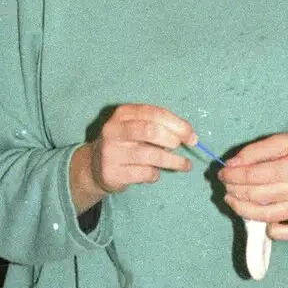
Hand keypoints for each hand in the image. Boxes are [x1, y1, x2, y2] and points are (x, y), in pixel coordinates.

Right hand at [70, 105, 194, 211]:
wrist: (95, 167)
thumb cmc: (126, 143)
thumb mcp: (137, 127)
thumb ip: (160, 126)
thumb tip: (189, 134)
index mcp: (123, 113)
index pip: (154, 113)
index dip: (178, 124)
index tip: (192, 136)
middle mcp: (114, 130)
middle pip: (151, 130)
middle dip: (173, 139)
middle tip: (183, 147)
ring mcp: (112, 152)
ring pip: (151, 155)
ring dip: (173, 161)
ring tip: (185, 165)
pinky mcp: (113, 173)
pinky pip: (145, 173)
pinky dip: (156, 174)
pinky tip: (155, 173)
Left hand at [219, 134, 287, 240]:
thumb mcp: (287, 140)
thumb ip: (257, 151)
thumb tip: (232, 165)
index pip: (252, 176)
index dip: (232, 176)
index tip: (222, 173)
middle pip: (255, 196)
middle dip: (234, 191)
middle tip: (226, 186)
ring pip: (265, 217)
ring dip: (243, 210)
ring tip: (234, 201)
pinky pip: (287, 232)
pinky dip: (271, 230)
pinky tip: (262, 219)